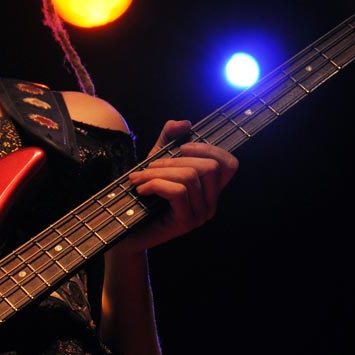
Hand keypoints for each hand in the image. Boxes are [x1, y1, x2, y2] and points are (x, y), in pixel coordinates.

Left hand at [124, 119, 238, 250]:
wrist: (125, 231)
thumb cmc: (141, 197)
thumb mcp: (155, 162)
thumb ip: (169, 140)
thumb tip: (185, 123)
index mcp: (209, 189)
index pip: (229, 164)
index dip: (210, 149)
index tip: (182, 148)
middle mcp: (210, 203)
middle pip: (208, 167)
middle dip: (173, 160)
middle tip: (148, 167)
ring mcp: (200, 215)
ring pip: (190, 177)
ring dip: (158, 172)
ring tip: (139, 178)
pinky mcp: (185, 223)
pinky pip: (177, 191)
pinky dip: (155, 184)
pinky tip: (141, 190)